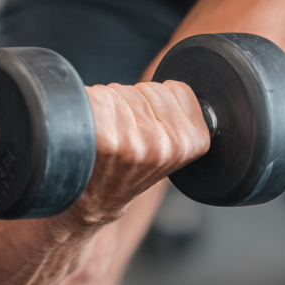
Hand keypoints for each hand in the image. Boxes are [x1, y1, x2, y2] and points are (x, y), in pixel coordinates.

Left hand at [72, 80, 209, 227]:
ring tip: (109, 135)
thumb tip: (195, 84)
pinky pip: (98, 96)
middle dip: (134, 101)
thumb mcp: (173, 148)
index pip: (177, 89)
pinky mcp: (104, 137)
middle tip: (126, 133)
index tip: (151, 126)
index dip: (159, 101)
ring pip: (119, 91)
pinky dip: (89, 104)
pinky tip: (91, 131)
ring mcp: (135, 141)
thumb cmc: (133, 167)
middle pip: (146, 88)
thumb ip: (181, 120)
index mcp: (192, 144)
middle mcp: (165, 143)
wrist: (95, 200)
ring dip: (110, 104)